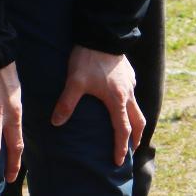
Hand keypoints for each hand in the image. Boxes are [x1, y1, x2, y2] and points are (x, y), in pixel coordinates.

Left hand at [53, 47, 144, 166]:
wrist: (102, 34)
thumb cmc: (88, 58)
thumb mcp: (74, 82)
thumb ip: (67, 103)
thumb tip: (56, 123)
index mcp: (117, 100)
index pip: (123, 130)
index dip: (120, 147)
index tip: (118, 162)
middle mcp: (128, 94)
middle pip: (139, 122)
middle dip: (136, 138)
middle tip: (131, 149)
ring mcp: (131, 83)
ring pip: (138, 108)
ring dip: (135, 122)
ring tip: (128, 129)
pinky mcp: (129, 74)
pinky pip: (133, 94)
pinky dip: (130, 105)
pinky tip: (120, 103)